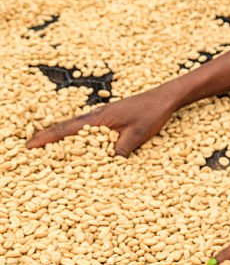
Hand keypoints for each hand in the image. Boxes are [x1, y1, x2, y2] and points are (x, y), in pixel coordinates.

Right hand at [27, 87, 180, 156]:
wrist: (166, 97)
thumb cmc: (152, 113)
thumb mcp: (138, 134)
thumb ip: (120, 149)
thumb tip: (107, 167)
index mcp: (98, 119)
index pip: (66, 130)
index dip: (46, 139)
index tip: (28, 147)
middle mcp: (96, 116)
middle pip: (65, 128)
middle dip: (47, 138)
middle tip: (29, 150)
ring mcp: (103, 116)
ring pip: (76, 128)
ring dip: (61, 137)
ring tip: (46, 149)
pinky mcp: (111, 117)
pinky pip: (88, 128)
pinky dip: (76, 135)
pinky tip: (77, 143)